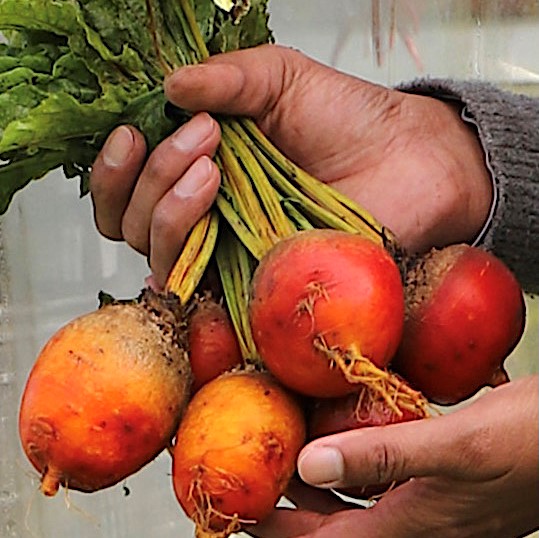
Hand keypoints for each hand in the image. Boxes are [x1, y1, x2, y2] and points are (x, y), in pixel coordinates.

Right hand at [90, 44, 492, 287]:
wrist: (405, 157)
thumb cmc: (345, 118)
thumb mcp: (277, 79)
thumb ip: (223, 80)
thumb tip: (166, 85)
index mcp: (197, 170)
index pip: (129, 187)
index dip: (116, 168)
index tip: (132, 132)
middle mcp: (203, 217)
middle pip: (132, 223)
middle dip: (152, 178)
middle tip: (202, 137)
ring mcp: (227, 255)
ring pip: (157, 254)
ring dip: (168, 208)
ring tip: (214, 165)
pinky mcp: (255, 285)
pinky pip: (199, 290)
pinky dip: (186, 257)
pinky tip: (208, 214)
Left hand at [249, 375, 538, 537]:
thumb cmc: (530, 442)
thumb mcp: (457, 446)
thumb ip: (384, 455)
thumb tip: (312, 465)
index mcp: (413, 524)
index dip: (280, 527)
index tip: (244, 509)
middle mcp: (419, 522)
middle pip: (338, 524)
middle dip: (294, 510)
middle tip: (259, 483)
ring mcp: (433, 507)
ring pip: (360, 505)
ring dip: (323, 488)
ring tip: (292, 462)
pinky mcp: (444, 485)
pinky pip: (385, 483)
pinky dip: (357, 467)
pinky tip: (350, 443)